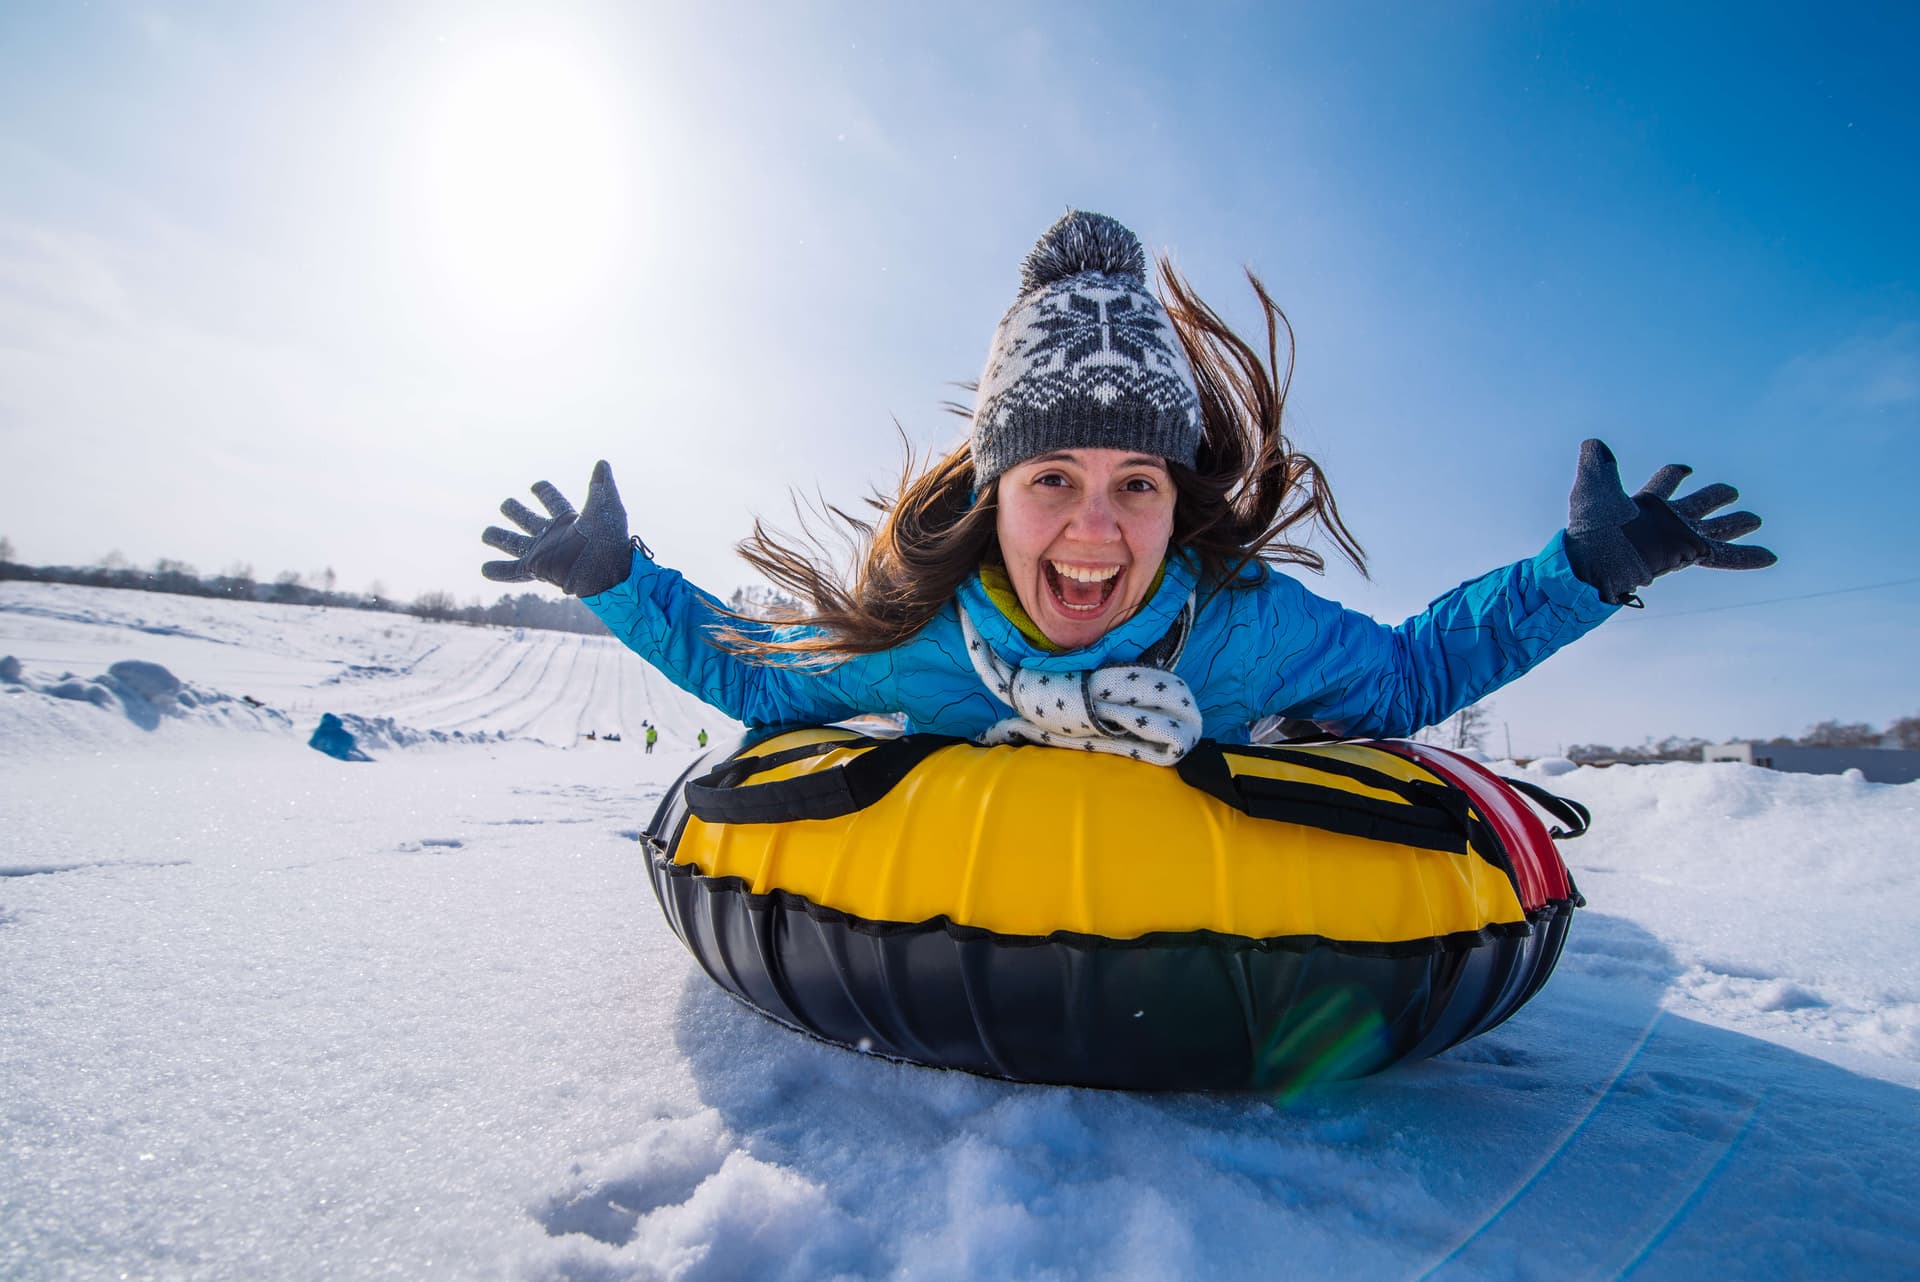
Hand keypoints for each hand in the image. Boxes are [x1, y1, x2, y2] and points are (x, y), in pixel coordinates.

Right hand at [481, 460, 636, 597]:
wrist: (606, 570)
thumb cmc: (609, 540)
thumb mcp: (606, 507)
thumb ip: (601, 486)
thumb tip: (602, 463)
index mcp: (568, 520)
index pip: (553, 501)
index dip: (544, 492)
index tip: (536, 485)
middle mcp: (552, 535)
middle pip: (528, 520)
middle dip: (516, 511)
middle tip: (505, 504)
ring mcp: (542, 552)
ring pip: (514, 543)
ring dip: (499, 538)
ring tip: (485, 534)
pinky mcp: (536, 568)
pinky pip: (512, 571)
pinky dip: (498, 570)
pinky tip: (484, 569)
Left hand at [1564, 439, 1775, 604]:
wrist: (1597, 559)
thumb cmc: (1592, 526)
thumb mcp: (1593, 487)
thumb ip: (1597, 464)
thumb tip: (1593, 443)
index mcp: (1647, 504)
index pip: (1666, 483)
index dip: (1675, 475)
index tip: (1684, 470)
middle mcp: (1667, 521)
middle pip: (1698, 505)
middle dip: (1714, 497)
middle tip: (1732, 491)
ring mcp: (1680, 538)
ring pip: (1716, 528)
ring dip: (1736, 523)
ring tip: (1755, 519)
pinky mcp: (1691, 554)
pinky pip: (1724, 556)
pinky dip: (1747, 556)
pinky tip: (1771, 557)